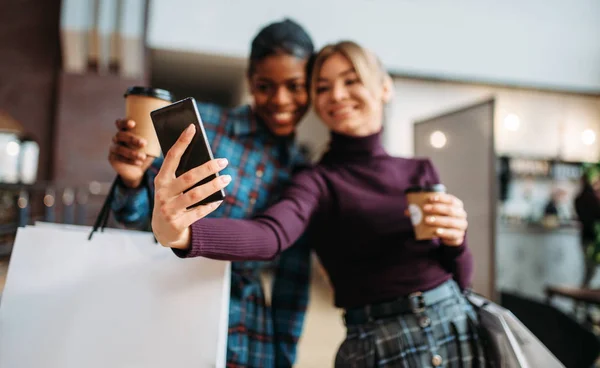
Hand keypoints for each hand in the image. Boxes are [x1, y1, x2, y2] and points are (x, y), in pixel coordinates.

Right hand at [108, 119, 153, 187]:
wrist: (137, 170)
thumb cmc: (146, 152)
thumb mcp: (151, 143)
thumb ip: (156, 136)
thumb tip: (174, 130)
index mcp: (125, 131)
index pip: (120, 123)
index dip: (124, 122)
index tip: (133, 124)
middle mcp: (117, 138)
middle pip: (120, 135)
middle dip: (132, 139)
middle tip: (144, 143)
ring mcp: (114, 148)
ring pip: (119, 148)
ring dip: (132, 152)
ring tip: (143, 157)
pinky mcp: (113, 159)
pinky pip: (119, 159)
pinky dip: (130, 161)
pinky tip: (138, 162)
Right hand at [151, 124, 230, 249]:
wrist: (163, 231)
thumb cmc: (171, 201)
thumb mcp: (170, 188)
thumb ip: (182, 175)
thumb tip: (208, 162)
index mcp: (160, 180)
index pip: (171, 157)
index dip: (182, 142)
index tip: (192, 127)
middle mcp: (162, 193)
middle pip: (189, 177)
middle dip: (208, 168)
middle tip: (224, 161)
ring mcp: (169, 209)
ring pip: (196, 194)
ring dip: (214, 185)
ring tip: (227, 178)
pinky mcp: (177, 223)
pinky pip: (199, 211)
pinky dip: (212, 204)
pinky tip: (221, 198)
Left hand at [406, 193, 467, 245]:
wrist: (449, 234)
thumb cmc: (440, 219)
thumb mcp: (434, 213)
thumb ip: (423, 210)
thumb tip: (408, 211)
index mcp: (457, 205)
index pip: (450, 199)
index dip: (441, 198)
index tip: (429, 198)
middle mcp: (461, 214)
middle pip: (450, 210)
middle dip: (437, 209)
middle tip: (425, 209)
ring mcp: (461, 226)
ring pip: (451, 222)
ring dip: (439, 221)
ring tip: (427, 220)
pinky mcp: (459, 237)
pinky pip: (453, 235)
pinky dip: (444, 233)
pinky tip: (436, 232)